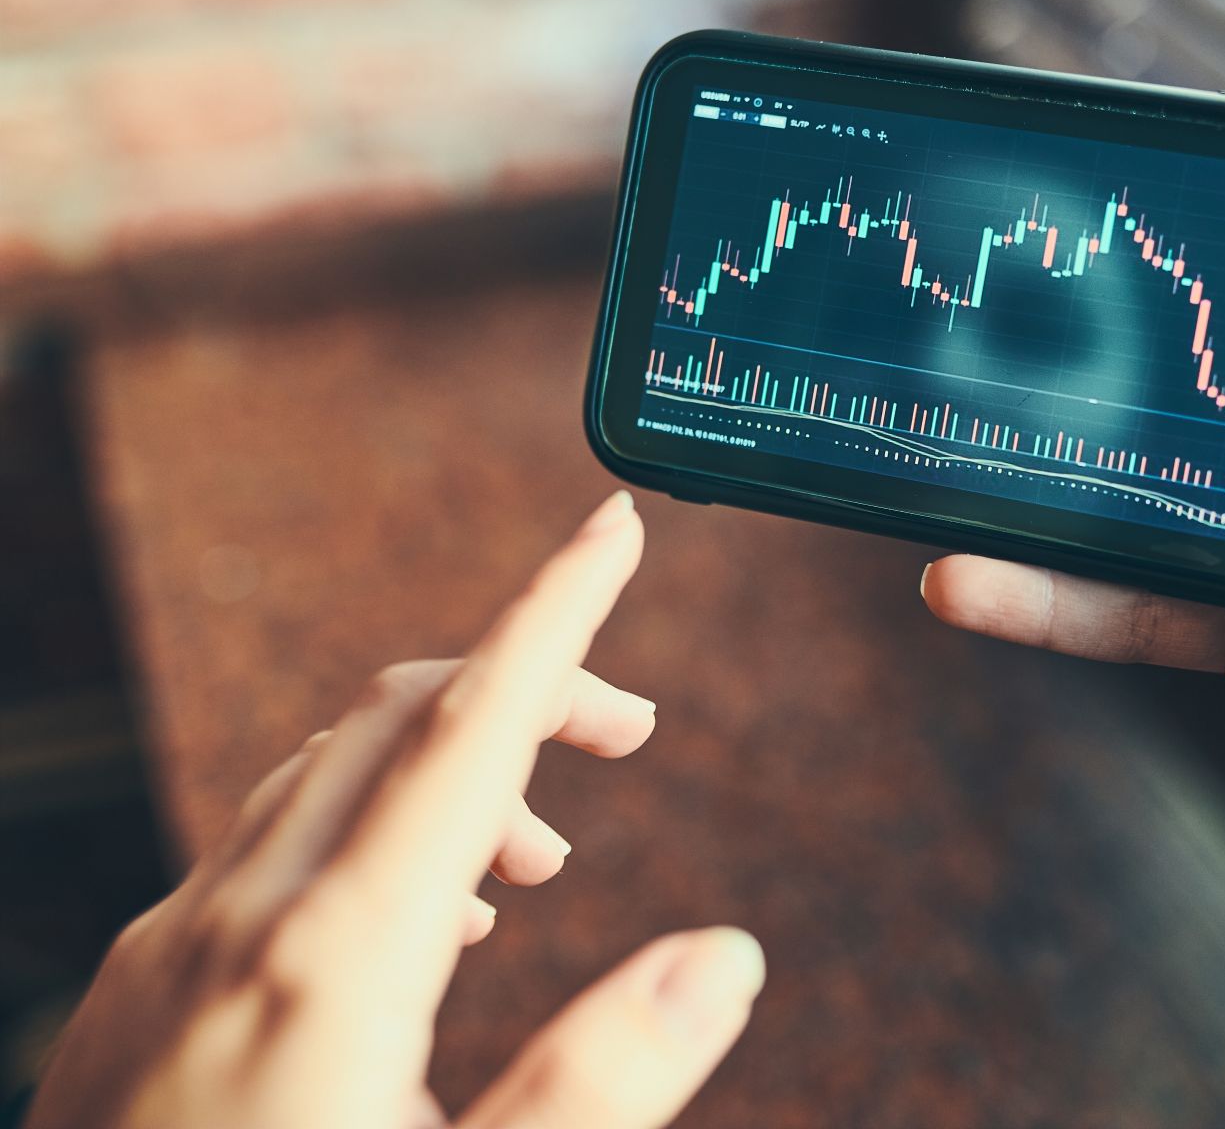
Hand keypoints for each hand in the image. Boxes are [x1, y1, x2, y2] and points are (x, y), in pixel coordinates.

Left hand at [26, 491, 761, 1128]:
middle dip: (520, 688)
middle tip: (631, 738)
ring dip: (440, 772)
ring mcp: (161, 957)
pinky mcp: (120, 1002)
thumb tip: (726, 955)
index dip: (554, 612)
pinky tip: (399, 931)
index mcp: (333, 956)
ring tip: (538, 857)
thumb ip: (603, 1076)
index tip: (616, 528)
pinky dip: (355, 835)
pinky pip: (251, 855)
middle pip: (390, 721)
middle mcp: (233, 924)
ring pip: (314, 781)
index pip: (468, 724)